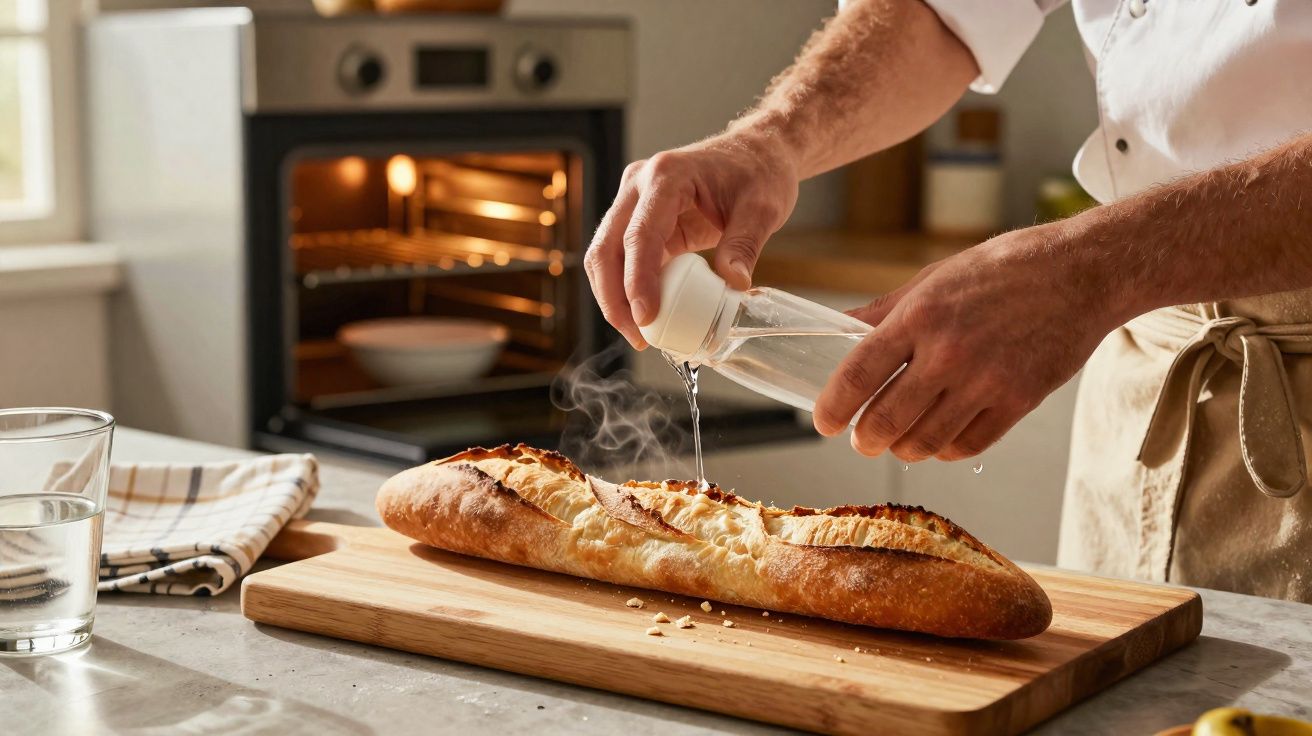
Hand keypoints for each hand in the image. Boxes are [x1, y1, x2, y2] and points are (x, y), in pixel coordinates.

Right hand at [584, 130, 799, 347]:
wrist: (755, 153)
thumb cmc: (759, 172)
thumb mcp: (762, 208)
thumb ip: (745, 245)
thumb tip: (733, 286)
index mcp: (666, 176)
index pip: (639, 233)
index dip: (637, 279)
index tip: (645, 316)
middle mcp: (639, 186)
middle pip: (606, 247)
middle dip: (614, 297)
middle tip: (637, 335)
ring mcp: (634, 202)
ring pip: (605, 255)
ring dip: (614, 297)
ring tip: (640, 334)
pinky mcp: (640, 221)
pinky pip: (623, 259)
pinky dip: (629, 289)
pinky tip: (646, 315)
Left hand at [813, 223, 1127, 461]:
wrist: (1082, 273)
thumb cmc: (1004, 270)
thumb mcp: (934, 278)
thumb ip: (884, 311)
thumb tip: (838, 328)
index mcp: (921, 315)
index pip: (858, 374)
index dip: (834, 406)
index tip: (824, 422)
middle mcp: (949, 352)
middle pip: (886, 419)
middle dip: (865, 438)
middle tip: (861, 439)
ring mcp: (986, 380)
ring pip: (925, 442)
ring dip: (903, 449)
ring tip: (897, 442)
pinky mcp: (1018, 401)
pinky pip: (967, 446)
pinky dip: (945, 451)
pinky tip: (938, 440)